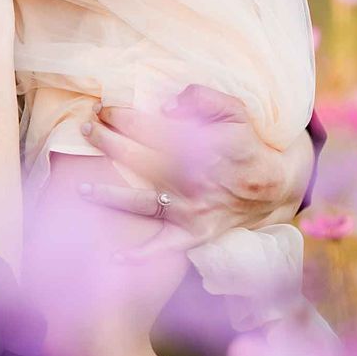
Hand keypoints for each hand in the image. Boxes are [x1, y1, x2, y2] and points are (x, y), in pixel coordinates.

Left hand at [83, 86, 313, 246]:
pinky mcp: (197, 233)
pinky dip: (143, 255)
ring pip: (144, 203)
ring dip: (109, 195)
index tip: (104, 109)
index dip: (124, 118)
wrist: (275, 185)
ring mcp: (194, 210)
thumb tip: (165, 106)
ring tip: (81, 187)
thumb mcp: (234, 109)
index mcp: (205, 147)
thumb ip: (201, 98)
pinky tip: (115, 257)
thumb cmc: (246, 142)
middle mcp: (196, 180)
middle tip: (85, 129)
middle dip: (108, 142)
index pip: (154, 131)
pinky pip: (167, 247)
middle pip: (141, 161)